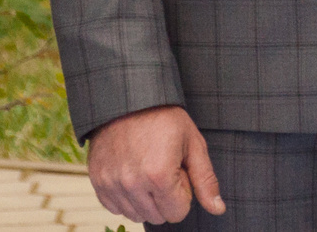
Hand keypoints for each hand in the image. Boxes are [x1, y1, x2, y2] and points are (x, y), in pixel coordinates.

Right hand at [88, 105, 223, 223]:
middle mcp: (132, 184)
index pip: (178, 213)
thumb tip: (218, 209)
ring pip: (136, 215)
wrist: (129, 99)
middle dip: (166, 197)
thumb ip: (206, 180)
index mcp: (159, 175)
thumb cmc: (165, 119)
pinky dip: (127, 197)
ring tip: (147, 168)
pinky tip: (132, 174)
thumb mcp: (193, 144)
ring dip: (146, 199)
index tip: (179, 170)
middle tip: (164, 167)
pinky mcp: (97, 182)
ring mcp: (111, 184)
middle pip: (157, 217)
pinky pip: (116, 208)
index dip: (184, 192)